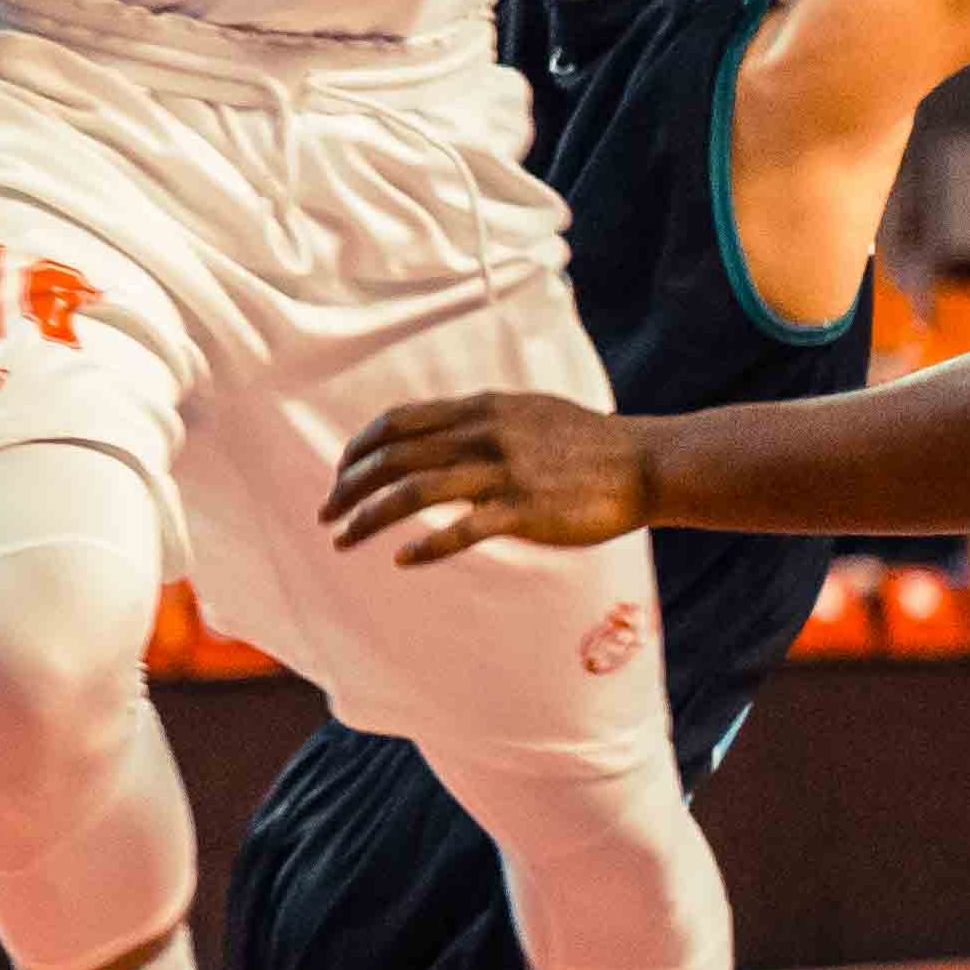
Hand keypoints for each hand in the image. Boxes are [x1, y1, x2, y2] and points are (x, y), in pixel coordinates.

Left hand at [320, 393, 650, 564]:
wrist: (643, 463)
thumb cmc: (586, 442)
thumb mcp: (526, 412)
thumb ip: (479, 420)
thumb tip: (436, 434)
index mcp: (481, 409)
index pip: (399, 422)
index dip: (360, 448)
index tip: (341, 473)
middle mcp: (483, 435)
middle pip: (395, 458)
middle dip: (350, 487)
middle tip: (325, 514)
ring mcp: (503, 473)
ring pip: (414, 493)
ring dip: (369, 519)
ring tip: (344, 540)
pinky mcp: (524, 511)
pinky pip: (461, 531)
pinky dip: (425, 547)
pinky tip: (402, 560)